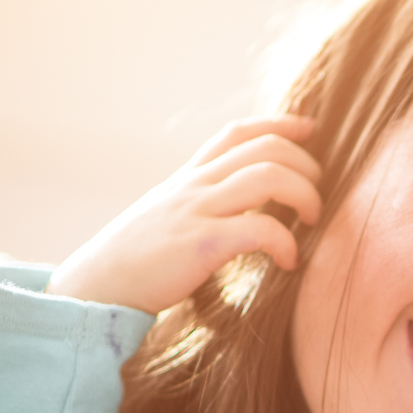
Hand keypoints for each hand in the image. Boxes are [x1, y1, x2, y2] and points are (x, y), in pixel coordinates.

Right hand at [47, 114, 323, 312]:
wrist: (96, 287)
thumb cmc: (137, 261)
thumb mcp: (167, 218)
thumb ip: (199, 205)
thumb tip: (240, 209)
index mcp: (188, 177)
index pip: (238, 132)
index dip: (279, 125)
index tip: (311, 131)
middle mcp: (194, 184)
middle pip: (266, 148)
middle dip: (306, 165)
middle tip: (317, 198)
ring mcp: (197, 210)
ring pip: (269, 177)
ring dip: (305, 195)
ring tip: (311, 222)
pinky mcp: (201, 244)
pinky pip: (259, 228)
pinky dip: (286, 243)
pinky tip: (289, 262)